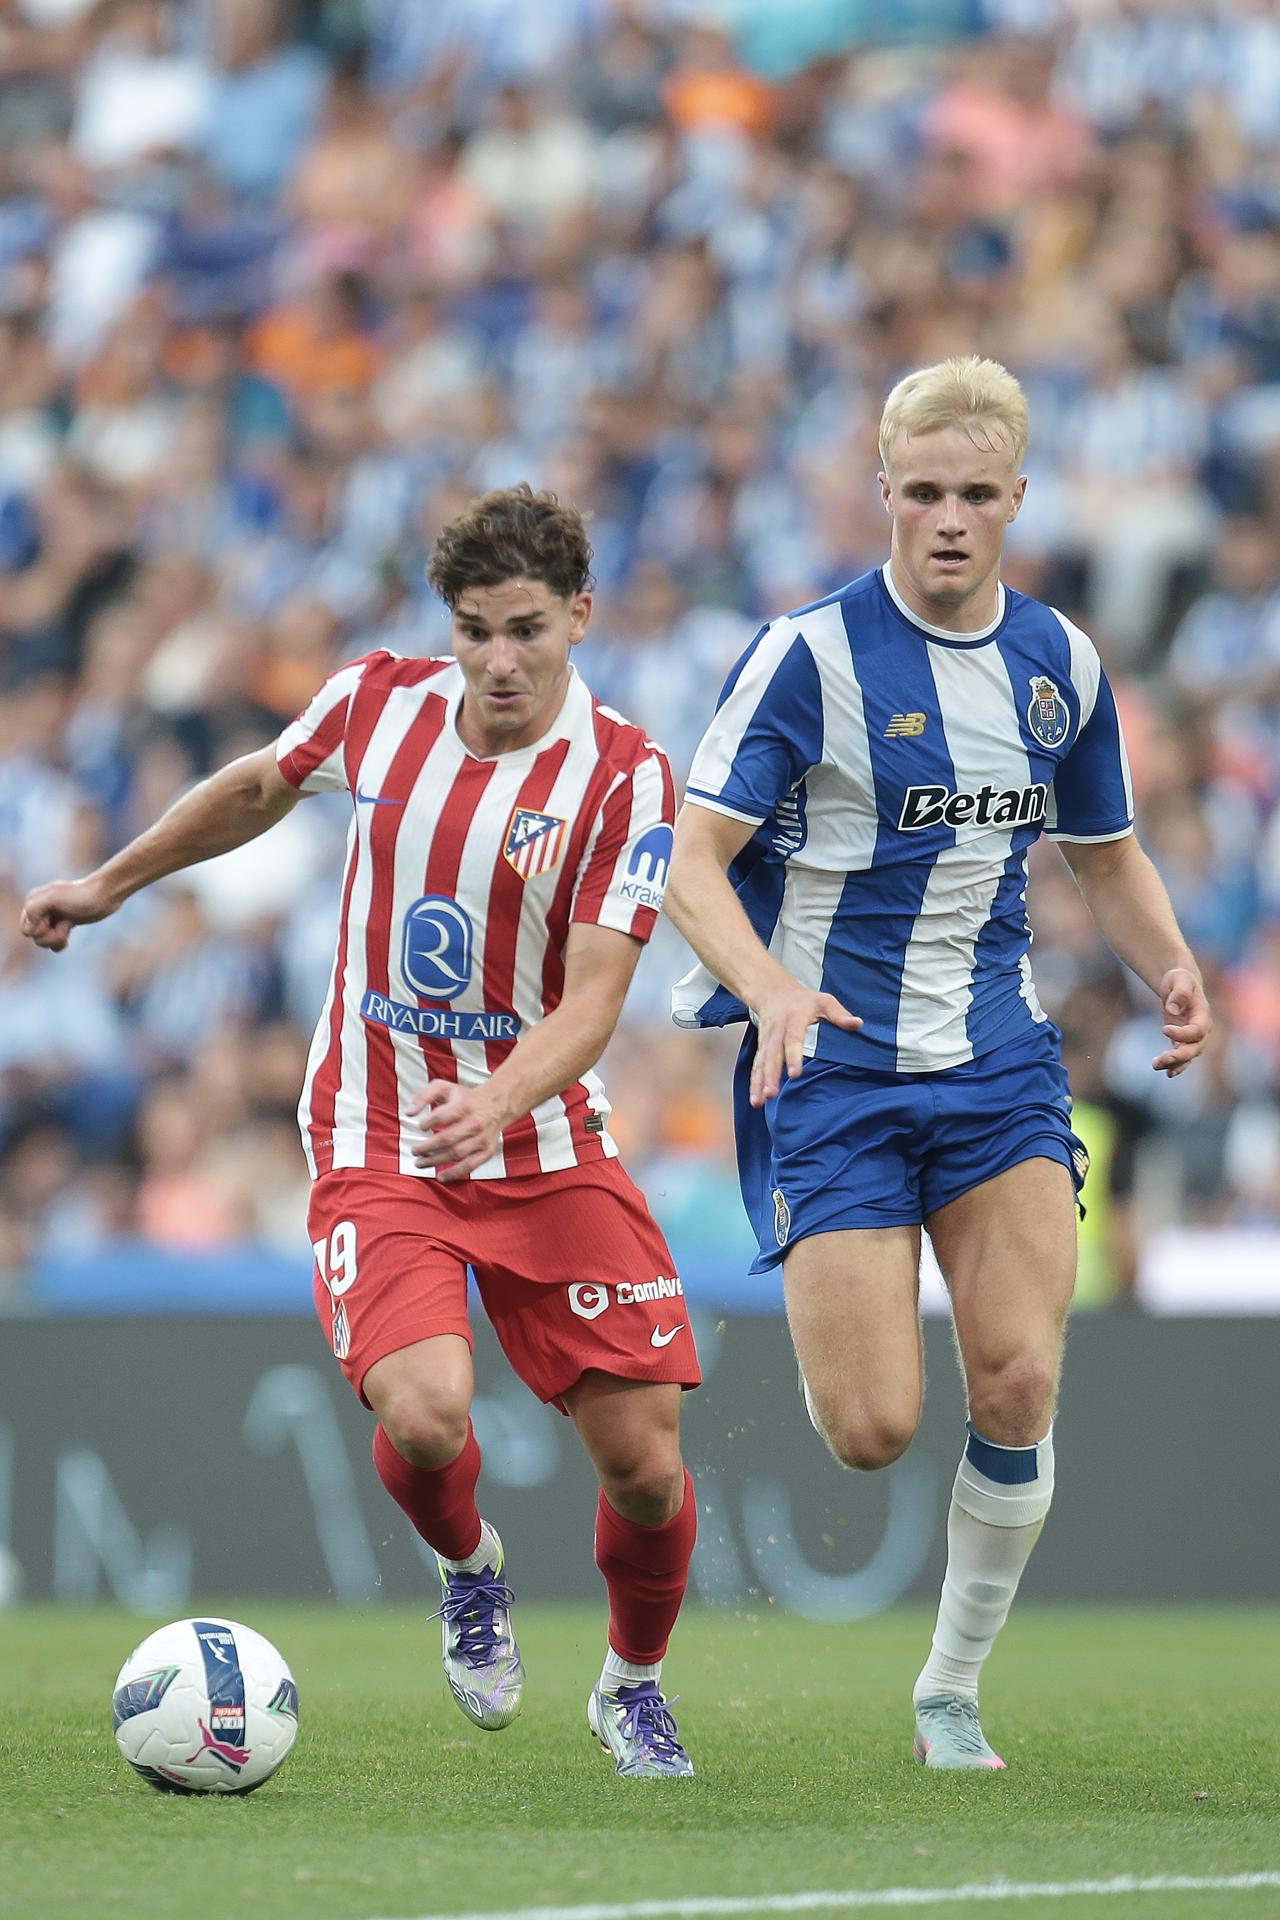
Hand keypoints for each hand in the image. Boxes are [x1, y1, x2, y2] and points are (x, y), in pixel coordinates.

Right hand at [19, 876, 119, 951]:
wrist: (106, 895)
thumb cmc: (81, 896)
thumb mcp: (54, 898)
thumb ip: (35, 909)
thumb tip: (29, 929)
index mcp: (33, 901)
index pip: (26, 929)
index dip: (39, 931)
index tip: (52, 921)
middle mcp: (40, 909)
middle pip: (35, 937)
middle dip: (49, 937)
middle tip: (64, 927)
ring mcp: (53, 917)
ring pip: (44, 941)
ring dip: (56, 939)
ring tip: (68, 929)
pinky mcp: (64, 924)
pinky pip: (54, 942)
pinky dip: (60, 943)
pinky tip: (68, 936)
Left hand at [405, 1079, 506, 1180]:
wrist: (497, 1104)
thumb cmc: (465, 1097)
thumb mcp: (444, 1088)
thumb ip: (423, 1096)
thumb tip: (409, 1113)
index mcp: (463, 1105)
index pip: (441, 1116)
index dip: (427, 1123)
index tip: (420, 1127)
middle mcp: (474, 1123)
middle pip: (447, 1139)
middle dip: (427, 1147)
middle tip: (415, 1151)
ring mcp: (482, 1138)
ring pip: (456, 1153)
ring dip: (436, 1161)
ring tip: (421, 1163)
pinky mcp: (487, 1150)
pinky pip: (470, 1165)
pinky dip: (455, 1173)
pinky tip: (441, 1176)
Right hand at [750, 980, 860, 1106]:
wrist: (774, 992)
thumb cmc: (804, 1000)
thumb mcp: (823, 1001)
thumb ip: (839, 1014)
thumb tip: (857, 1024)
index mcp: (794, 1019)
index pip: (793, 1039)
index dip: (793, 1056)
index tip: (794, 1074)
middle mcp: (777, 1031)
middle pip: (772, 1054)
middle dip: (771, 1075)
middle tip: (771, 1094)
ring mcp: (767, 1040)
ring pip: (762, 1062)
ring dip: (759, 1083)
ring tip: (759, 1102)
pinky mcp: (761, 1048)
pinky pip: (756, 1066)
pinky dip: (755, 1083)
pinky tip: (756, 1100)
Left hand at [1152, 967, 1210, 1076]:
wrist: (1180, 984)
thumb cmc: (1180, 979)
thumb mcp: (1180, 979)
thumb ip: (1179, 993)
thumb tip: (1172, 1010)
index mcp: (1203, 1014)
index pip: (1198, 1030)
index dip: (1183, 1033)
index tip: (1164, 1028)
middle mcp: (1201, 1029)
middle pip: (1195, 1048)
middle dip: (1180, 1056)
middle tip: (1161, 1060)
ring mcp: (1192, 1036)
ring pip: (1188, 1055)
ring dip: (1174, 1063)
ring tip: (1156, 1065)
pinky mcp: (1181, 1040)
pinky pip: (1182, 1056)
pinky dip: (1175, 1065)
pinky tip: (1165, 1071)